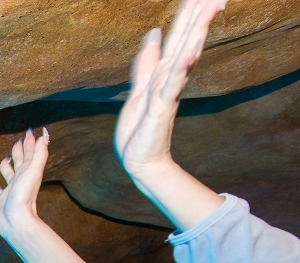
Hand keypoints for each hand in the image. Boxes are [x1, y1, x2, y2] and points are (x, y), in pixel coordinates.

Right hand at [0, 128, 50, 240]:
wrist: (16, 221)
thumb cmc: (24, 197)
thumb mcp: (33, 172)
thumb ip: (39, 154)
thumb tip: (44, 136)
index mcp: (28, 171)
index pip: (29, 152)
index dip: (30, 141)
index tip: (29, 130)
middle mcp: (21, 178)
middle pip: (20, 160)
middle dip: (20, 149)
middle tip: (19, 139)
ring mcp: (12, 189)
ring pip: (9, 173)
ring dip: (8, 165)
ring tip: (6, 159)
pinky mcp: (3, 199)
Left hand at [115, 0, 224, 181]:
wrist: (139, 159)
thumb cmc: (140, 127)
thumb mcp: (140, 87)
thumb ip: (147, 62)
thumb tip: (154, 33)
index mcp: (165, 71)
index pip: (180, 35)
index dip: (190, 13)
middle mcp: (172, 77)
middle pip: (187, 39)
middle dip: (200, 14)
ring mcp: (168, 91)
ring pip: (185, 55)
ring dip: (197, 31)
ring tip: (210, 7)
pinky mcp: (162, 106)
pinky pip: (172, 84)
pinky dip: (180, 67)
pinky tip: (189, 51)